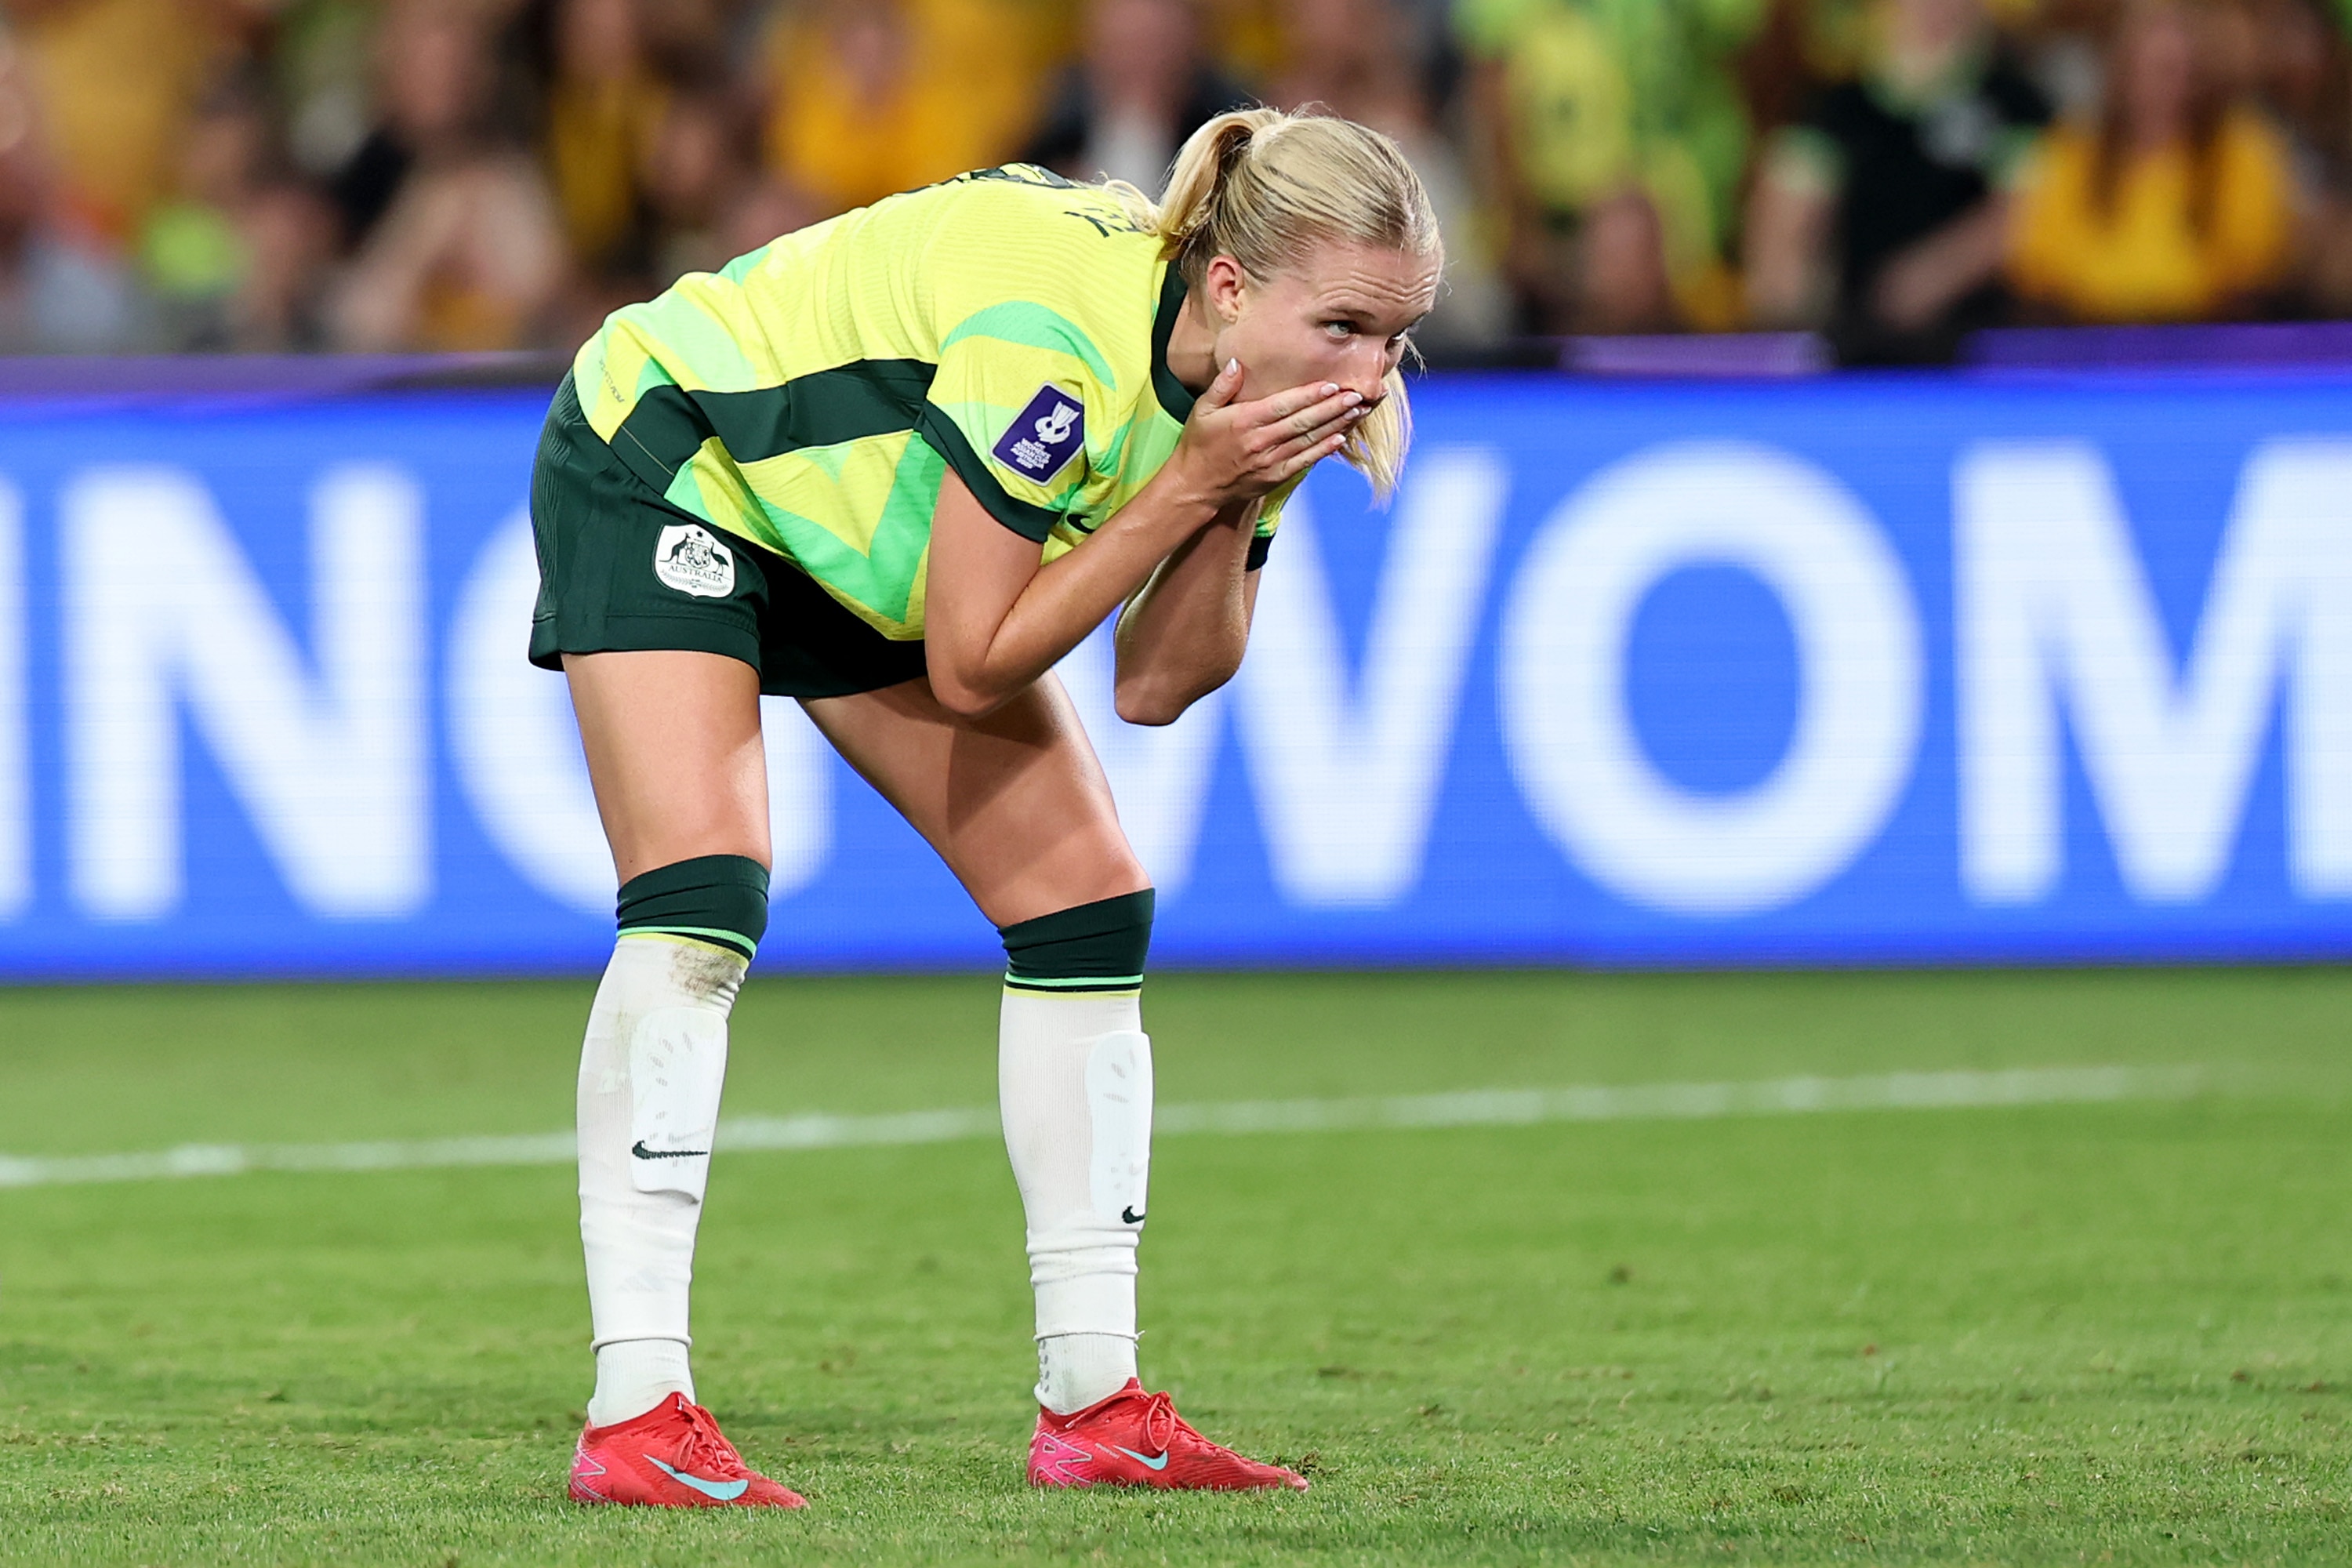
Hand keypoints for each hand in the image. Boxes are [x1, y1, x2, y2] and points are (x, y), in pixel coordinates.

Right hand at [1166, 361, 1365, 510]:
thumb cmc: (1199, 443)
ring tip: (1358, 411)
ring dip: (1336, 425)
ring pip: (1309, 440)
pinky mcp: (1275, 476)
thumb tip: (1238, 362)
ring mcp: (1269, 461)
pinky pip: (1304, 461)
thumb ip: (1222, 385)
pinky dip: (1323, 450)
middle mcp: (1260, 441)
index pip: (1284, 405)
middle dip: (1333, 408)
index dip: (1310, 395)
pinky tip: (1341, 438)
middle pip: (1303, 422)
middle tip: (1357, 395)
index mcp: (1244, 421)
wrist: (1196, 485)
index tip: (1332, 384)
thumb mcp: (1202, 410)